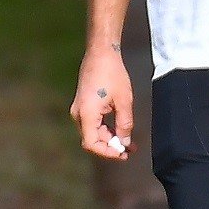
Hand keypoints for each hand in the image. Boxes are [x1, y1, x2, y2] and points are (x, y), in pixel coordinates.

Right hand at [69, 46, 132, 160]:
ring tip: (129, 142)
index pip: (92, 144)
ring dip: (110, 137)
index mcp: (86, 114)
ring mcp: (79, 110)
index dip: (107, 152)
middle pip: (93, 139)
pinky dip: (106, 128)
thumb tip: (124, 142)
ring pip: (94, 131)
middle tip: (130, 150)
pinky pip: (93, 122)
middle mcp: (78, 115)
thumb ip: (124, 123)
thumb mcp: (124, 100)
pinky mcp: (83, 105)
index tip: (122, 155)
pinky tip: (120, 129)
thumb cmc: (113, 74)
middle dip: (111, 146)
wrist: (101, 53)